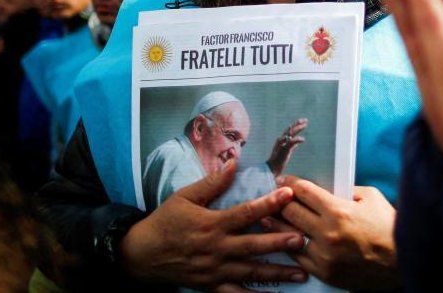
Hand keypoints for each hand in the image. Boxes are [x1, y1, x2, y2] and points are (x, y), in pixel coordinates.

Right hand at [119, 160, 308, 288]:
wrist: (140, 255)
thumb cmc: (165, 222)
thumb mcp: (184, 196)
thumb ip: (212, 182)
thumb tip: (233, 162)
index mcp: (211, 224)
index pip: (244, 212)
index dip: (268, 203)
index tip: (288, 194)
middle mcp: (215, 248)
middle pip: (252, 245)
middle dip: (278, 243)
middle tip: (301, 239)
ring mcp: (214, 270)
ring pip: (250, 272)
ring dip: (276, 273)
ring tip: (301, 273)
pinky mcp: (211, 286)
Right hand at [266, 118, 307, 175]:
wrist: (271, 169)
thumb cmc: (278, 161)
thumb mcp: (287, 152)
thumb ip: (292, 146)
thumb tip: (297, 143)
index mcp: (281, 141)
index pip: (289, 130)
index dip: (296, 125)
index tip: (303, 122)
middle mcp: (280, 141)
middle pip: (290, 129)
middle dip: (297, 124)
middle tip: (305, 120)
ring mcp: (281, 145)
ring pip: (290, 133)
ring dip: (297, 128)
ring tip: (304, 125)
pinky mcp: (283, 150)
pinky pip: (290, 142)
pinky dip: (297, 139)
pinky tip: (302, 139)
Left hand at [266, 177, 398, 289]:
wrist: (402, 262)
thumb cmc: (387, 226)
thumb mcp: (370, 197)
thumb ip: (346, 190)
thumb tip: (326, 187)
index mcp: (338, 211)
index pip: (304, 192)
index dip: (290, 183)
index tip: (284, 181)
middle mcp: (327, 233)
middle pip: (291, 212)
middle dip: (281, 201)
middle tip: (275, 197)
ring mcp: (324, 255)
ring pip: (288, 236)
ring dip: (277, 224)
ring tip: (268, 217)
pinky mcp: (324, 272)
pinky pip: (297, 257)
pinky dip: (289, 246)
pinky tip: (284, 240)